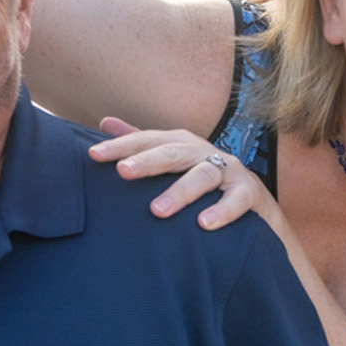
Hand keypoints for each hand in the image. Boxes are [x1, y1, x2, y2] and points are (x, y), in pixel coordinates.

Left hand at [88, 117, 273, 231]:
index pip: (147, 141)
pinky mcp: (248, 192)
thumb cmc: (203, 180)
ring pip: (203, 176)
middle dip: (148, 161)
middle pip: (173, 152)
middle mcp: (203, 153)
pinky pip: (236, 200)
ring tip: (157, 211)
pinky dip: (222, 211)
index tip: (93, 156)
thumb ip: (141, 142)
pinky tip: (204, 224)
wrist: (253, 202)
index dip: (120, 147)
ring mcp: (228, 171)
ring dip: (180, 192)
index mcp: (181, 144)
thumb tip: (104, 122)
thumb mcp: (172, 159)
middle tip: (123, 172)